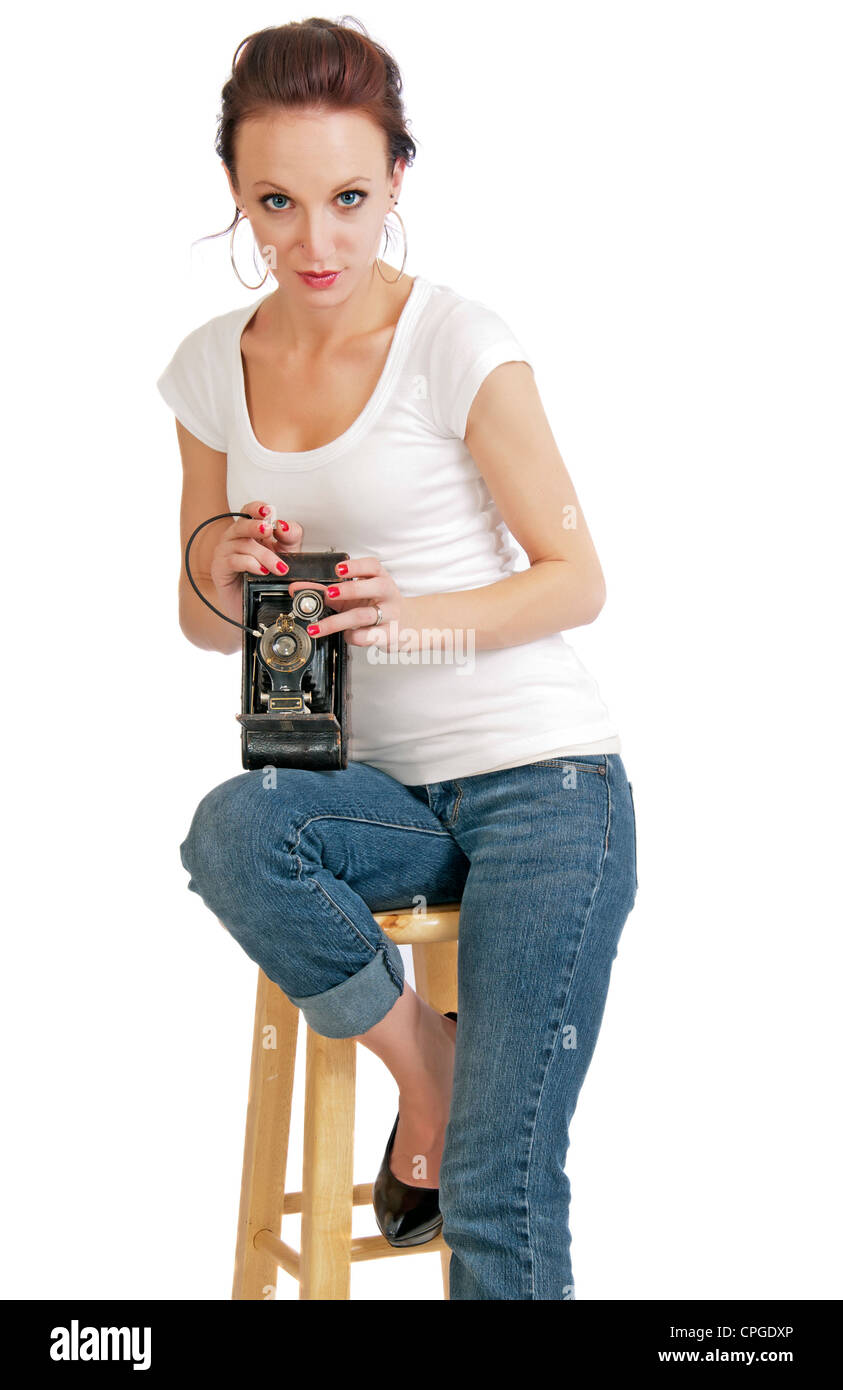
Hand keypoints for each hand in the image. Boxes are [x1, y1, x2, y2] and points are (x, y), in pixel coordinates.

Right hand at [207, 501, 304, 624]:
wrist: (257, 606)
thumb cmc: (268, 578)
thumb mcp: (287, 553)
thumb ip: (290, 536)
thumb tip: (283, 525)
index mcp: (250, 531)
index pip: (249, 511)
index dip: (257, 508)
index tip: (268, 510)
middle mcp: (235, 538)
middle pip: (242, 524)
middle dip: (256, 526)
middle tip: (268, 530)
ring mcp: (225, 552)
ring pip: (242, 544)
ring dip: (263, 555)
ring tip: (278, 567)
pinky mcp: (220, 568)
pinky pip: (233, 560)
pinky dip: (250, 564)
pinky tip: (261, 571)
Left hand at [287, 554, 407, 649]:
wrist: (409, 625)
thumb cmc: (378, 605)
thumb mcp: (357, 595)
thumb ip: (328, 591)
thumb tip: (298, 589)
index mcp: (380, 578)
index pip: (373, 566)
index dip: (356, 566)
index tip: (339, 568)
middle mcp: (387, 594)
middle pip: (373, 588)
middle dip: (349, 590)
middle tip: (328, 593)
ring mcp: (389, 615)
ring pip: (363, 616)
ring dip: (338, 621)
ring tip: (318, 627)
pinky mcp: (388, 635)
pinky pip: (367, 636)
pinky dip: (351, 637)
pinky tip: (345, 635)